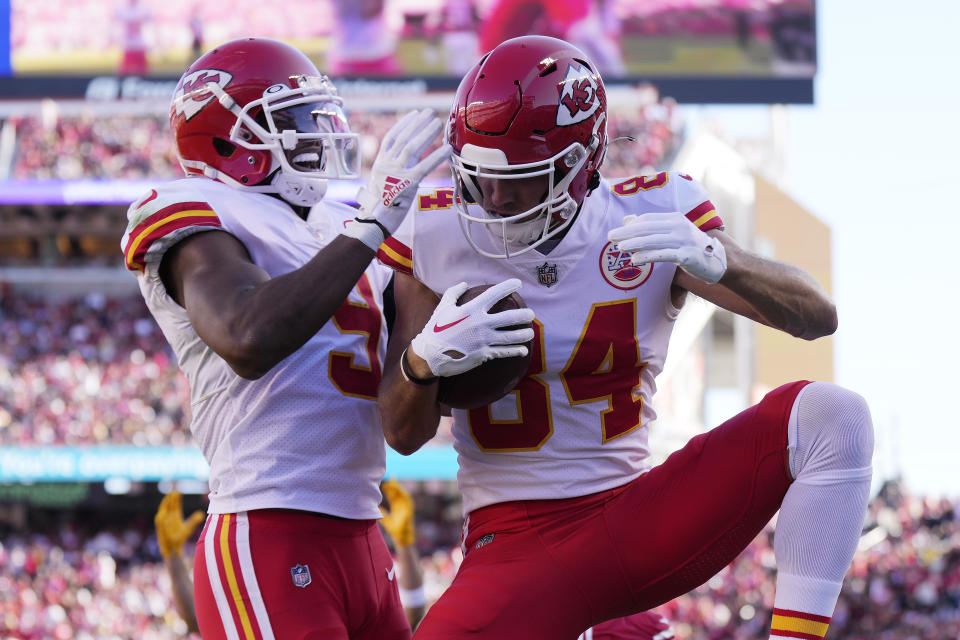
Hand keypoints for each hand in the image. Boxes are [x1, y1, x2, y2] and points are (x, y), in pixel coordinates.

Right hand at [155, 490, 205, 558]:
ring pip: (163, 510)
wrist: (173, 548)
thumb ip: (194, 520)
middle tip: (173, 491)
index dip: (176, 498)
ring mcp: (164, 521)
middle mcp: (169, 517)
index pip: (175, 505)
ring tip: (167, 497)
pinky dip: (160, 514)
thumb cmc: (181, 537)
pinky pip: (159, 519)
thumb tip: (202, 514)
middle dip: (170, 498)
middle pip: (170, 505)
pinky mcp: (160, 527)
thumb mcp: (189, 528)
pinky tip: (162, 510)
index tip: (178, 491)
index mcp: (175, 516)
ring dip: (165, 504)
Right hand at [345, 109, 450, 249]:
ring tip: (437, 122)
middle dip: (417, 124)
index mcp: (381, 163)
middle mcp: (387, 164)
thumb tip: (407, 163)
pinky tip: (447, 149)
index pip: (391, 137)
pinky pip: (424, 167)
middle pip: (403, 138)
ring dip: (426, 133)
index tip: (414, 114)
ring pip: (412, 147)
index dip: (403, 124)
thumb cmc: (379, 207)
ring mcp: (396, 173)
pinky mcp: (407, 184)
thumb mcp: (382, 183)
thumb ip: (393, 171)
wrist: (372, 222)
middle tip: (429, 113)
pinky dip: (437, 156)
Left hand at [379, 479, 415, 546]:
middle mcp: (401, 505)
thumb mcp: (385, 519)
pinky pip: (407, 498)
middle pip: (397, 492)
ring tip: (392, 480)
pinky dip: (403, 493)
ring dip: (397, 487)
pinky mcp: (409, 508)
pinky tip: (398, 488)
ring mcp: (406, 506)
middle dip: (393, 484)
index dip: (388, 488)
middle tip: (388, 477)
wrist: (401, 536)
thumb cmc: (394, 529)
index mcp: (396, 506)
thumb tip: (374, 507)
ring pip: (402, 493)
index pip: (392, 495)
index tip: (383, 482)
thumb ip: (381, 512)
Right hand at [410, 279, 534, 376]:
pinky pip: (504, 352)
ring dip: (524, 334)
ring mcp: (483, 340)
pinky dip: (516, 351)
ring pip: (511, 337)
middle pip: (509, 318)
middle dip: (524, 315)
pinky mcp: (484, 354)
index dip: (508, 287)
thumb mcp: (443, 307)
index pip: (494, 294)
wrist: (430, 355)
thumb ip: (454, 293)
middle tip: (531, 314)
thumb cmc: (436, 330)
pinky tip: (524, 350)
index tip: (518, 283)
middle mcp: (480, 324)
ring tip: (530, 332)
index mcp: (471, 309)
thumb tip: (465, 284)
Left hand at [608, 212, 726, 283]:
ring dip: (634, 244)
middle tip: (611, 237)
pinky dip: (648, 256)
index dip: (632, 225)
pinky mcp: (687, 255)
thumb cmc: (693, 247)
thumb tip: (628, 220)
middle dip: (628, 232)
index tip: (617, 231)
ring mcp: (684, 240)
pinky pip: (663, 254)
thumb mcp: (674, 234)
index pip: (649, 219)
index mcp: (676, 218)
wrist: (720, 261)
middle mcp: (679, 226)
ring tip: (619, 248)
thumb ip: (653, 227)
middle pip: (648, 227)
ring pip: (654, 240)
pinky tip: (635, 259)